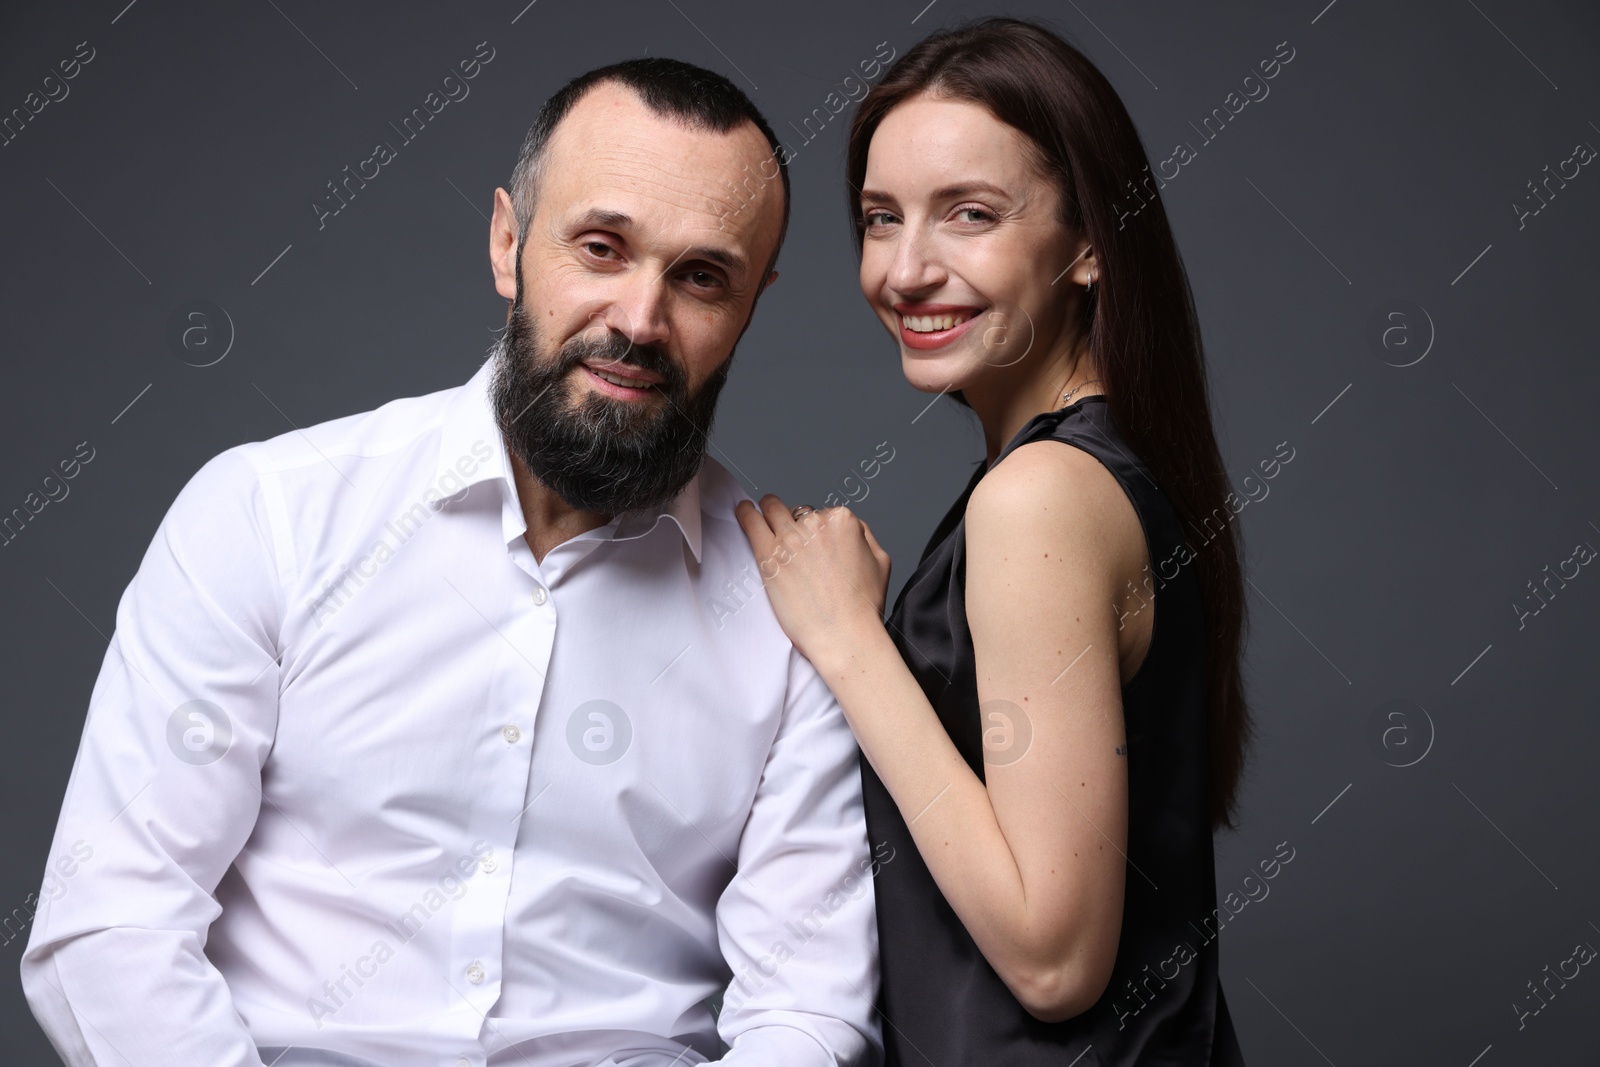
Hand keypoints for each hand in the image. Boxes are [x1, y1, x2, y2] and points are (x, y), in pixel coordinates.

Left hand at [734, 495, 891, 666]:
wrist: (843, 635)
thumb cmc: (862, 606)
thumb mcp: (880, 560)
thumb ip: (864, 535)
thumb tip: (850, 527)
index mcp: (843, 521)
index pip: (824, 514)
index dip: (819, 531)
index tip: (815, 546)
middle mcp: (816, 524)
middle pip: (798, 512)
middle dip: (794, 521)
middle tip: (789, 536)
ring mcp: (790, 538)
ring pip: (772, 510)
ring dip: (767, 510)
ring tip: (759, 512)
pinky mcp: (769, 555)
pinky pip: (751, 522)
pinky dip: (745, 513)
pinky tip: (743, 510)